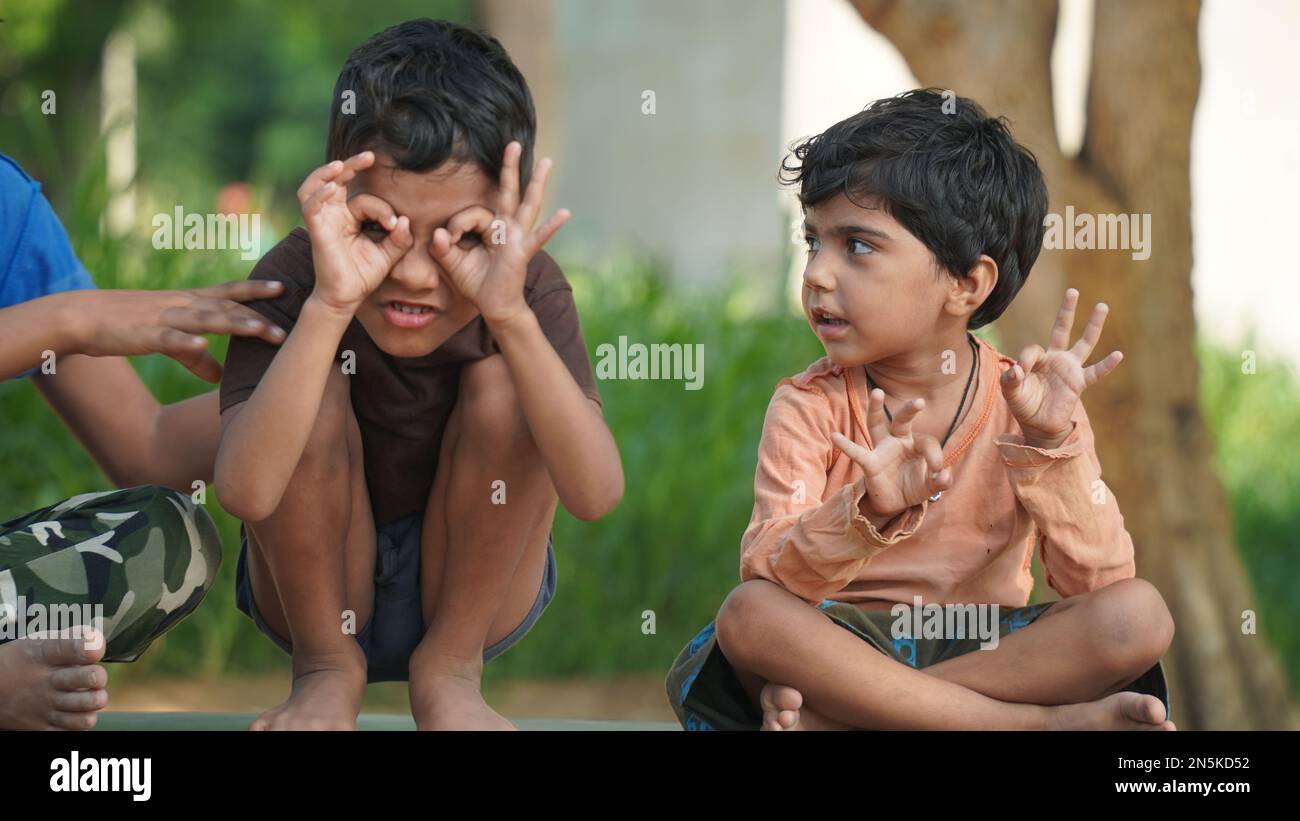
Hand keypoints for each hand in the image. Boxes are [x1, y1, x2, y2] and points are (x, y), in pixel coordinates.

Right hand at [71, 280, 287, 382]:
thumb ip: (196, 357)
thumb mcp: (167, 341)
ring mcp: (164, 318)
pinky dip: (186, 341)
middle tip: (288, 325)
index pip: (229, 294)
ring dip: (234, 324)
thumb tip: (220, 377)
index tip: (284, 287)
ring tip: (261, 330)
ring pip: (205, 319)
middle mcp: (181, 305)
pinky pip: (168, 338)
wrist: (80, 317)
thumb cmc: (127, 326)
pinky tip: (202, 344)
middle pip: (226, 307)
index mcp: (188, 303)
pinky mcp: (145, 334)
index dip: (255, 291)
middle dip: (257, 315)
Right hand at [298, 151, 413, 314]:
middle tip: (370, 155)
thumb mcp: (389, 254)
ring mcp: (324, 220)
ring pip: (316, 186)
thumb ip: (400, 238)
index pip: (366, 201)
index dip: (383, 210)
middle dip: (352, 165)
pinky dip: (319, 194)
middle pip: (337, 180)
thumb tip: (406, 220)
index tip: (395, 226)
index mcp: (351, 217)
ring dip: (326, 172)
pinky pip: (311, 206)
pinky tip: (331, 186)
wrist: (347, 297)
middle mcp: (335, 214)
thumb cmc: (364, 275)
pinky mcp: (316, 230)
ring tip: (341, 164)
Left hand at [430, 141, 569, 324]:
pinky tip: (564, 213)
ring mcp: (518, 238)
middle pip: (509, 192)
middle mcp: (507, 228)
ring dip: (536, 183)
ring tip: (547, 162)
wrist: (495, 307)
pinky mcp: (523, 252)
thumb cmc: (478, 284)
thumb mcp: (453, 263)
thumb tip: (439, 235)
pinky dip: (552, 226)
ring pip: (528, 205)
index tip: (447, 240)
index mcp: (491, 228)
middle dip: (510, 167)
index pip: (473, 213)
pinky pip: (538, 237)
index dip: (457, 225)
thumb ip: (442, 247)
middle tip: (513, 143)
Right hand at [830, 389, 950, 519]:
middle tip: (919, 402)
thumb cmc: (914, 487)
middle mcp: (898, 441)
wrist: (895, 503)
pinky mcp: (870, 464)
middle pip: (902, 420)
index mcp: (915, 444)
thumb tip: (944, 476)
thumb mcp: (931, 486)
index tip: (938, 473)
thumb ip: (941, 482)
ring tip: (876, 392)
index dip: (935, 456)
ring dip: (875, 410)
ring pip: (877, 425)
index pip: (927, 442)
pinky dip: (846, 445)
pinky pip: (857, 453)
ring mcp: (882, 450)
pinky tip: (835, 436)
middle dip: (909, 410)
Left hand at [1000, 288, 1121, 448]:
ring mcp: (1069, 368)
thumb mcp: (1010, 392)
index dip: (1026, 360)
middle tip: (1073, 291)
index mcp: (1037, 358)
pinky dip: (1106, 365)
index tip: (1020, 373)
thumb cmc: (1023, 405)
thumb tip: (1017, 370)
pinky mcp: (1079, 382)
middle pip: (1062, 329)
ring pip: (1084, 342)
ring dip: (1093, 325)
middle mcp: (1055, 358)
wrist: (1038, 425)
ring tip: (1102, 306)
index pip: (1033, 349)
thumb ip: (1010, 379)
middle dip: (1066, 311)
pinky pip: (1095, 372)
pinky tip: (1118, 355)